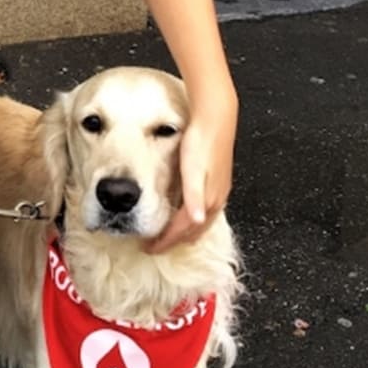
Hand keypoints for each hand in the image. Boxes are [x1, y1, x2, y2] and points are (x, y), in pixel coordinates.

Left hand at [146, 92, 237, 253]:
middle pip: (193, 230)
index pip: (183, 229)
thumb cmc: (202, 142)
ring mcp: (218, 192)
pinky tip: (185, 213)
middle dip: (175, 241)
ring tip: (168, 236)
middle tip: (155, 245)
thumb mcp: (192, 169)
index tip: (149, 248)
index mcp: (207, 198)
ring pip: (200, 222)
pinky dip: (192, 220)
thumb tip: (195, 219)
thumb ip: (194, 196)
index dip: (166, 241)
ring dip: (184, 232)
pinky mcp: (218, 183)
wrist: (217, 119)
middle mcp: (215, 199)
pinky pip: (204, 211)